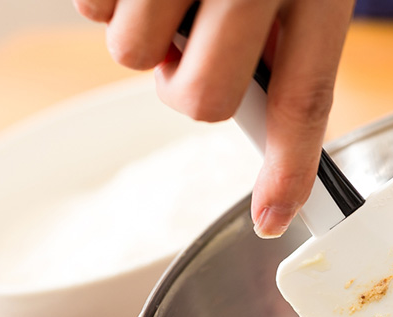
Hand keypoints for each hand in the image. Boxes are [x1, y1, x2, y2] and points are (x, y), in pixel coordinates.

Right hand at [74, 0, 355, 237]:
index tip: (271, 219)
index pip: (303, 101)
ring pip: (132, 54)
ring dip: (139, 32)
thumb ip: (284, 33)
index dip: (287, 170)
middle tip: (188, 42)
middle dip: (184, 84)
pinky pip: (89, 8)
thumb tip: (258, 109)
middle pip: (204, 99)